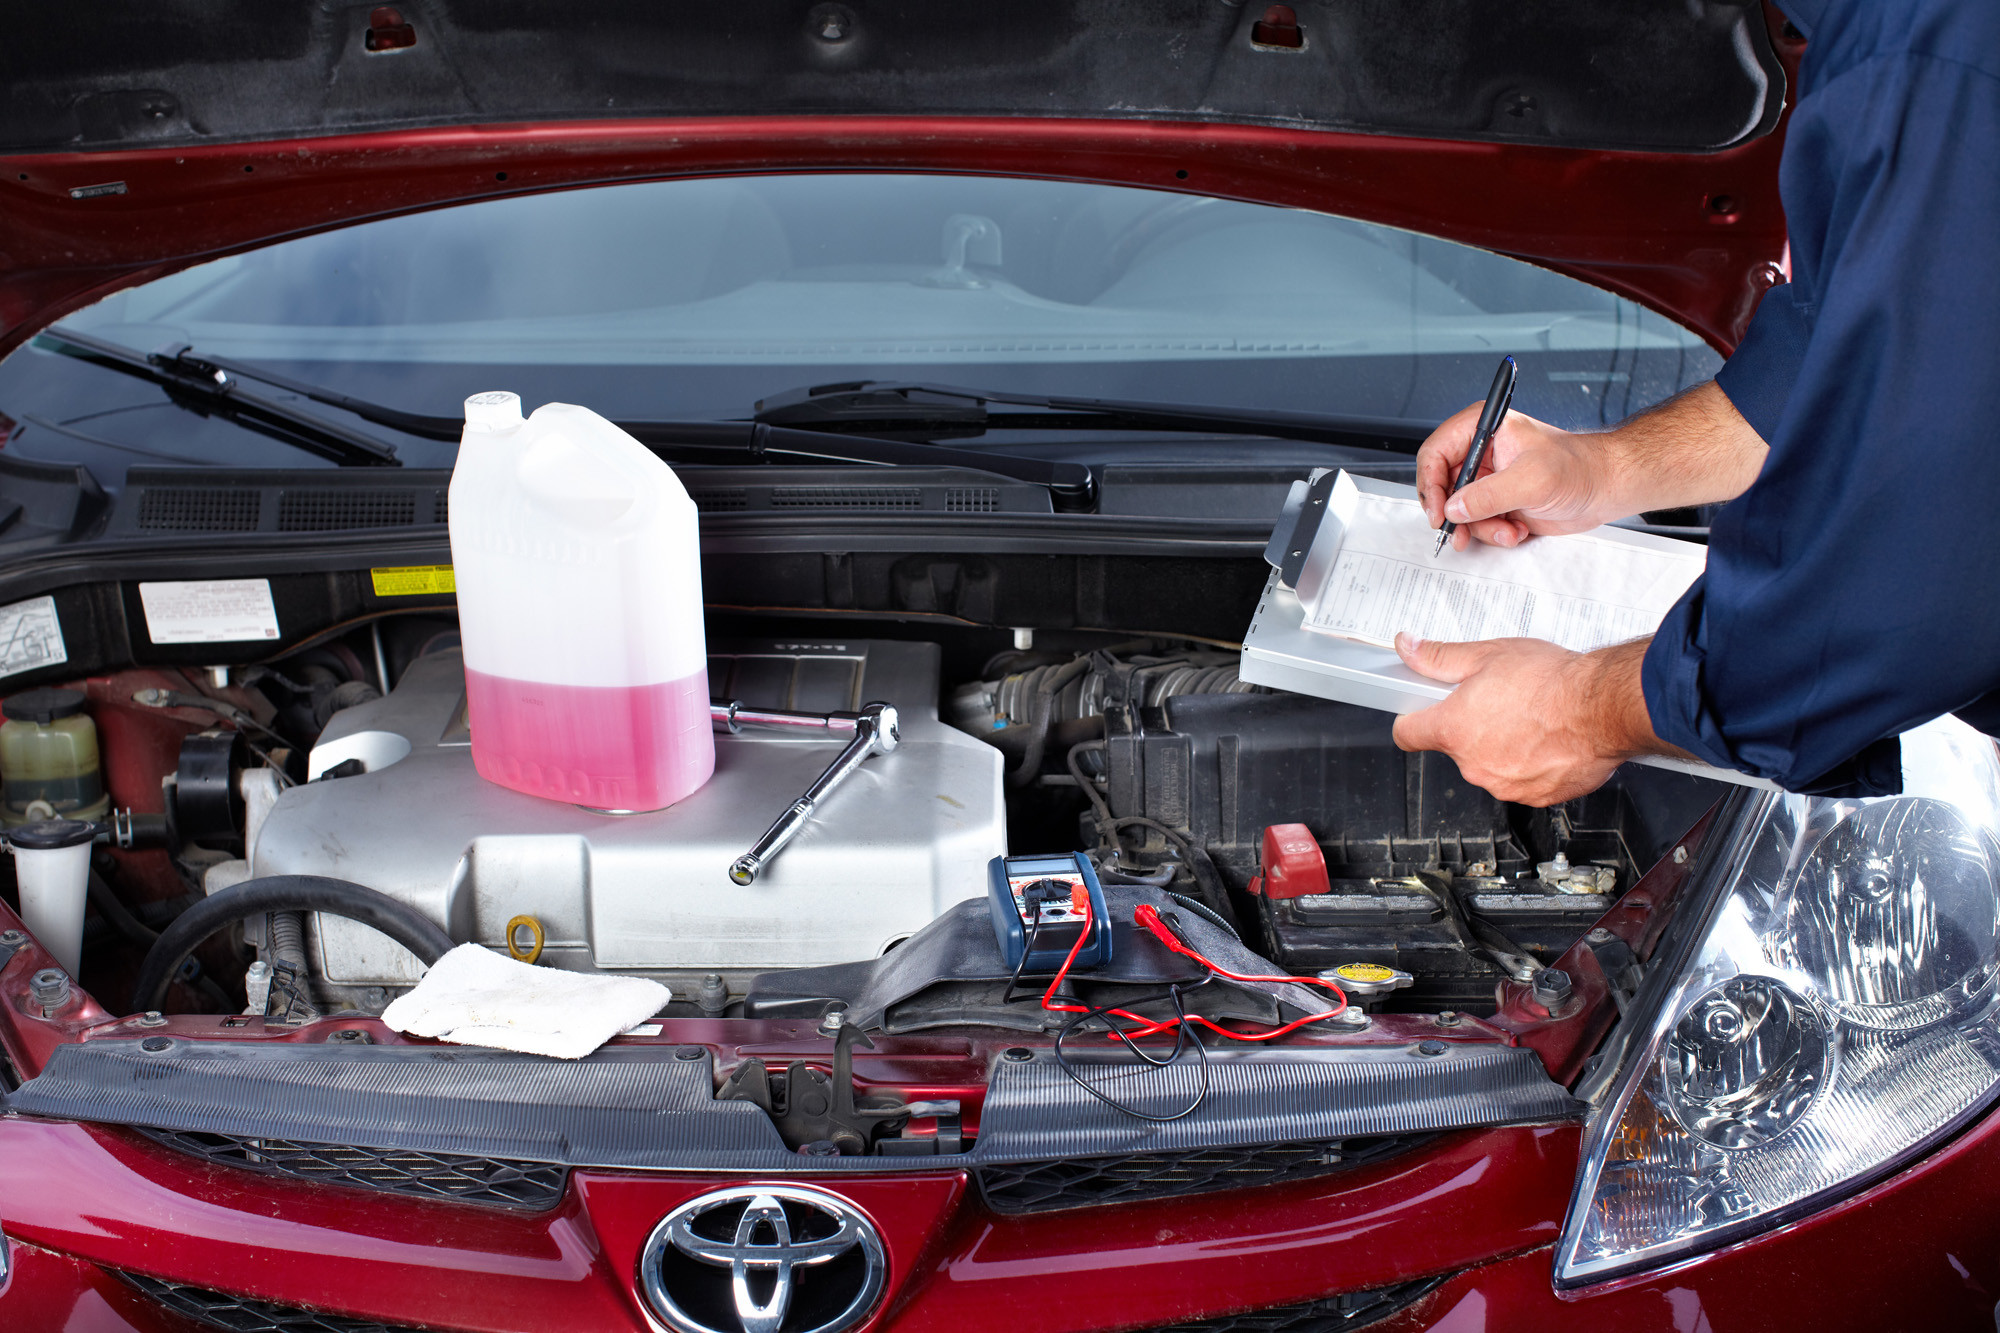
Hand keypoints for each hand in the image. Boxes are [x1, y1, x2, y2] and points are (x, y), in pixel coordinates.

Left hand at [1390, 634, 1659, 805]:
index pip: (1407, 734)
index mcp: (1454, 729)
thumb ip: (1439, 657)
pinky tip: (1547, 738)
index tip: (1420, 712)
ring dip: (1502, 746)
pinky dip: (1530, 763)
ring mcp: (1504, 784)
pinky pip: (1522, 780)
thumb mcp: (1487, 655)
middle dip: (1470, 726)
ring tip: (1529, 718)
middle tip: (1497, 701)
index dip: (1412, 719)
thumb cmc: (1552, 682)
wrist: (1602, 708)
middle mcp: (1474, 764)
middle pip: (1455, 747)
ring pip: (1490, 765)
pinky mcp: (1535, 796)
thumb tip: (1409, 648)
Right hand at [1416, 404, 1621, 551]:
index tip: (1439, 510)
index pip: (1435, 452)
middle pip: (1442, 485)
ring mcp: (1488, 479)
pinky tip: (1516, 530)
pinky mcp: (1497, 501)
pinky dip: (1494, 533)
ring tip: (1507, 530)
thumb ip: (1487, 495)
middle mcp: (1481, 452)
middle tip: (1460, 532)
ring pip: (1459, 510)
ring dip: (1481, 528)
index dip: (1431, 484)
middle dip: (1455, 514)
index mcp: (1483, 429)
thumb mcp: (1531, 480)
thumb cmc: (1580, 468)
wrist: (1606, 488)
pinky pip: (1477, 523)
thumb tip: (1454, 508)